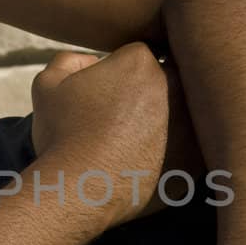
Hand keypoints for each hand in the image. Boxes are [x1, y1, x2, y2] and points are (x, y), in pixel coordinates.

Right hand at [29, 44, 202, 227]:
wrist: (78, 189)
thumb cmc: (61, 135)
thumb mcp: (47, 85)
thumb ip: (70, 60)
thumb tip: (91, 61)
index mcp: (141, 62)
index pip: (140, 56)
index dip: (123, 72)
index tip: (111, 92)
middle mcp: (174, 86)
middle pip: (171, 79)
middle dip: (156, 92)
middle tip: (130, 116)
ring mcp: (191, 123)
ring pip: (189, 113)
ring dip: (174, 121)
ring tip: (146, 141)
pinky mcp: (198, 159)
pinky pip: (197, 150)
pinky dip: (183, 155)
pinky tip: (159, 163)